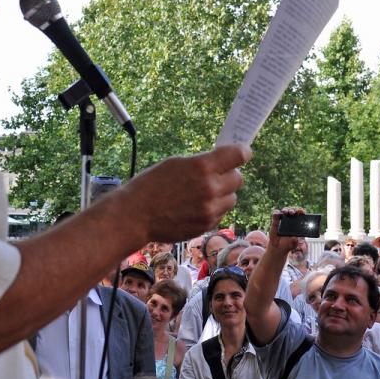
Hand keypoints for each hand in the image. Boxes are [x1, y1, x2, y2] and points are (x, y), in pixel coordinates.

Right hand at [117, 144, 251, 243]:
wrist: (136, 215)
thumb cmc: (151, 185)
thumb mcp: (176, 163)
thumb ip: (202, 163)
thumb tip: (220, 162)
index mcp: (202, 167)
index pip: (238, 155)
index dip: (243, 153)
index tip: (243, 153)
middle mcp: (211, 188)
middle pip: (238, 179)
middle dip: (229, 175)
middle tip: (217, 174)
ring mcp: (210, 210)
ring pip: (232, 198)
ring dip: (223, 194)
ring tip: (203, 194)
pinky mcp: (207, 225)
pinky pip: (220, 213)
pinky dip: (213, 209)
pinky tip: (195, 207)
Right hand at [267, 206, 305, 252]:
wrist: (278, 247)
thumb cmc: (288, 244)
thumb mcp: (294, 243)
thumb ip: (296, 241)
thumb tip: (296, 237)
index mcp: (297, 224)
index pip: (300, 215)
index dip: (301, 211)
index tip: (301, 212)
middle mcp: (290, 219)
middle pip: (293, 211)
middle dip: (293, 209)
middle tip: (293, 212)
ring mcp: (283, 219)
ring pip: (285, 210)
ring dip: (286, 209)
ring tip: (286, 212)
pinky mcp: (275, 221)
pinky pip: (276, 214)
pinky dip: (276, 213)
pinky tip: (278, 213)